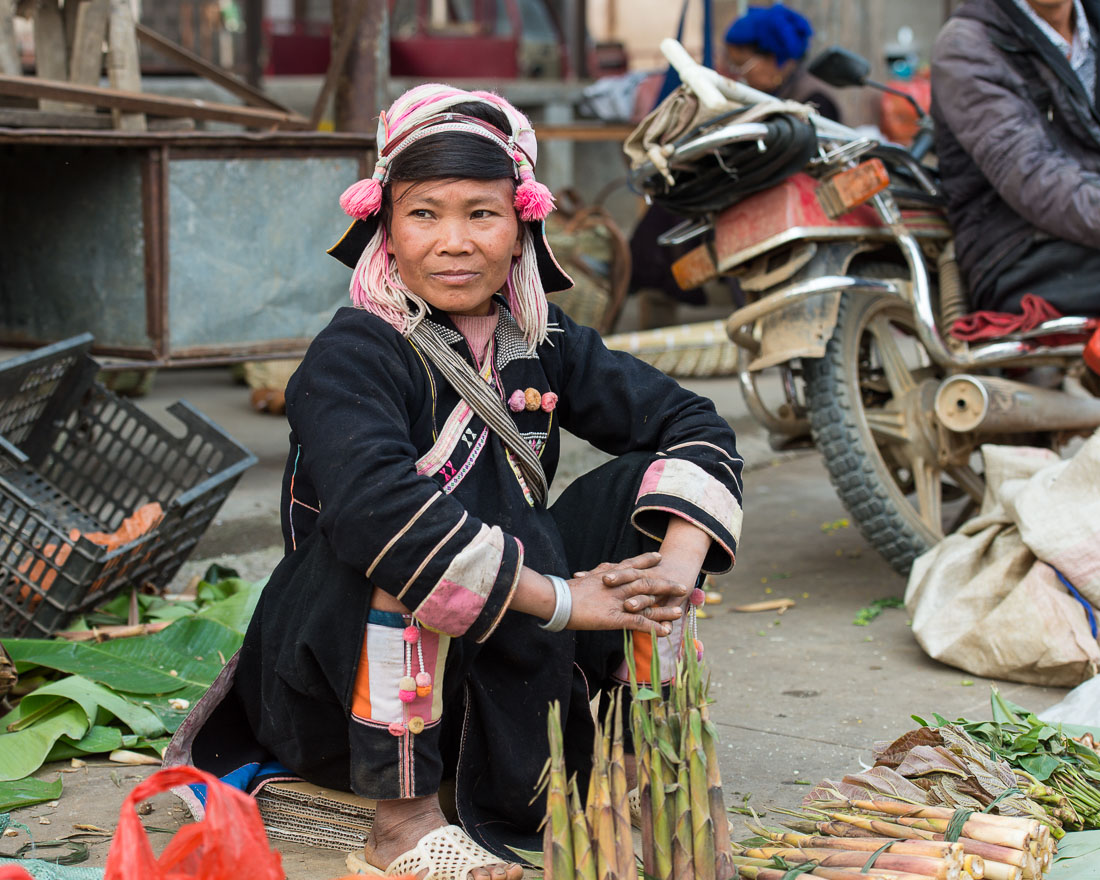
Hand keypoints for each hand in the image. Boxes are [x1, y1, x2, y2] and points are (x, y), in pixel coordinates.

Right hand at [566, 551, 689, 635]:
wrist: (555, 599)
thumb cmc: (562, 593)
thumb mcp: (579, 582)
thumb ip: (588, 579)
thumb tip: (582, 578)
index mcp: (608, 576)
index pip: (631, 565)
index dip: (646, 561)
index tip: (658, 556)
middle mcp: (617, 586)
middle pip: (646, 583)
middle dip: (665, 584)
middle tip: (682, 585)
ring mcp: (618, 601)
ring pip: (647, 603)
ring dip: (665, 608)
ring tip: (681, 610)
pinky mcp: (615, 618)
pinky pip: (639, 623)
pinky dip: (654, 628)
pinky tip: (666, 632)